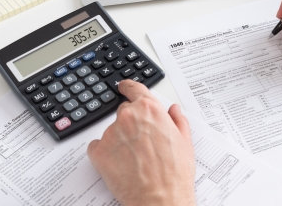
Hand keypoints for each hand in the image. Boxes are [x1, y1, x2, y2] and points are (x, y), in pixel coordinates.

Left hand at [87, 80, 195, 205]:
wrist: (160, 200)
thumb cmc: (174, 174)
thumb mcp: (185, 141)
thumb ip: (177, 120)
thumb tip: (173, 110)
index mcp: (150, 109)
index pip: (133, 88)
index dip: (128, 87)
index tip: (124, 87)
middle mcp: (128, 116)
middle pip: (124, 111)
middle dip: (131, 123)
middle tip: (142, 143)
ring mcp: (111, 133)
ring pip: (111, 131)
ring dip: (119, 140)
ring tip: (134, 160)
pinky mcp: (98, 152)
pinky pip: (96, 146)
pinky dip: (104, 153)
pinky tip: (119, 165)